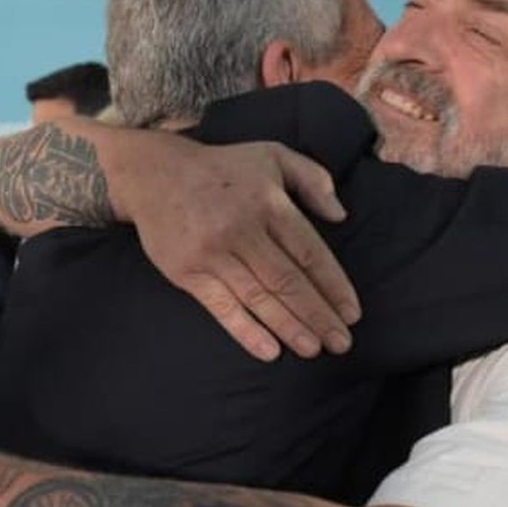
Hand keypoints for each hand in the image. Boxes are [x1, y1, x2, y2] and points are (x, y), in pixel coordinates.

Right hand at [113, 135, 362, 360]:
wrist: (155, 174)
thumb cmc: (224, 168)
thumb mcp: (274, 156)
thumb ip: (313, 179)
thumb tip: (340, 215)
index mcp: (268, 204)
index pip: (309, 253)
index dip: (333, 286)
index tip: (352, 313)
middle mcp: (242, 230)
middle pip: (287, 281)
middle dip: (318, 316)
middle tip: (341, 343)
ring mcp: (213, 254)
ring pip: (259, 298)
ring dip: (289, 328)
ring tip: (314, 350)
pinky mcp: (187, 272)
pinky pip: (222, 307)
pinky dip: (246, 331)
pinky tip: (269, 351)